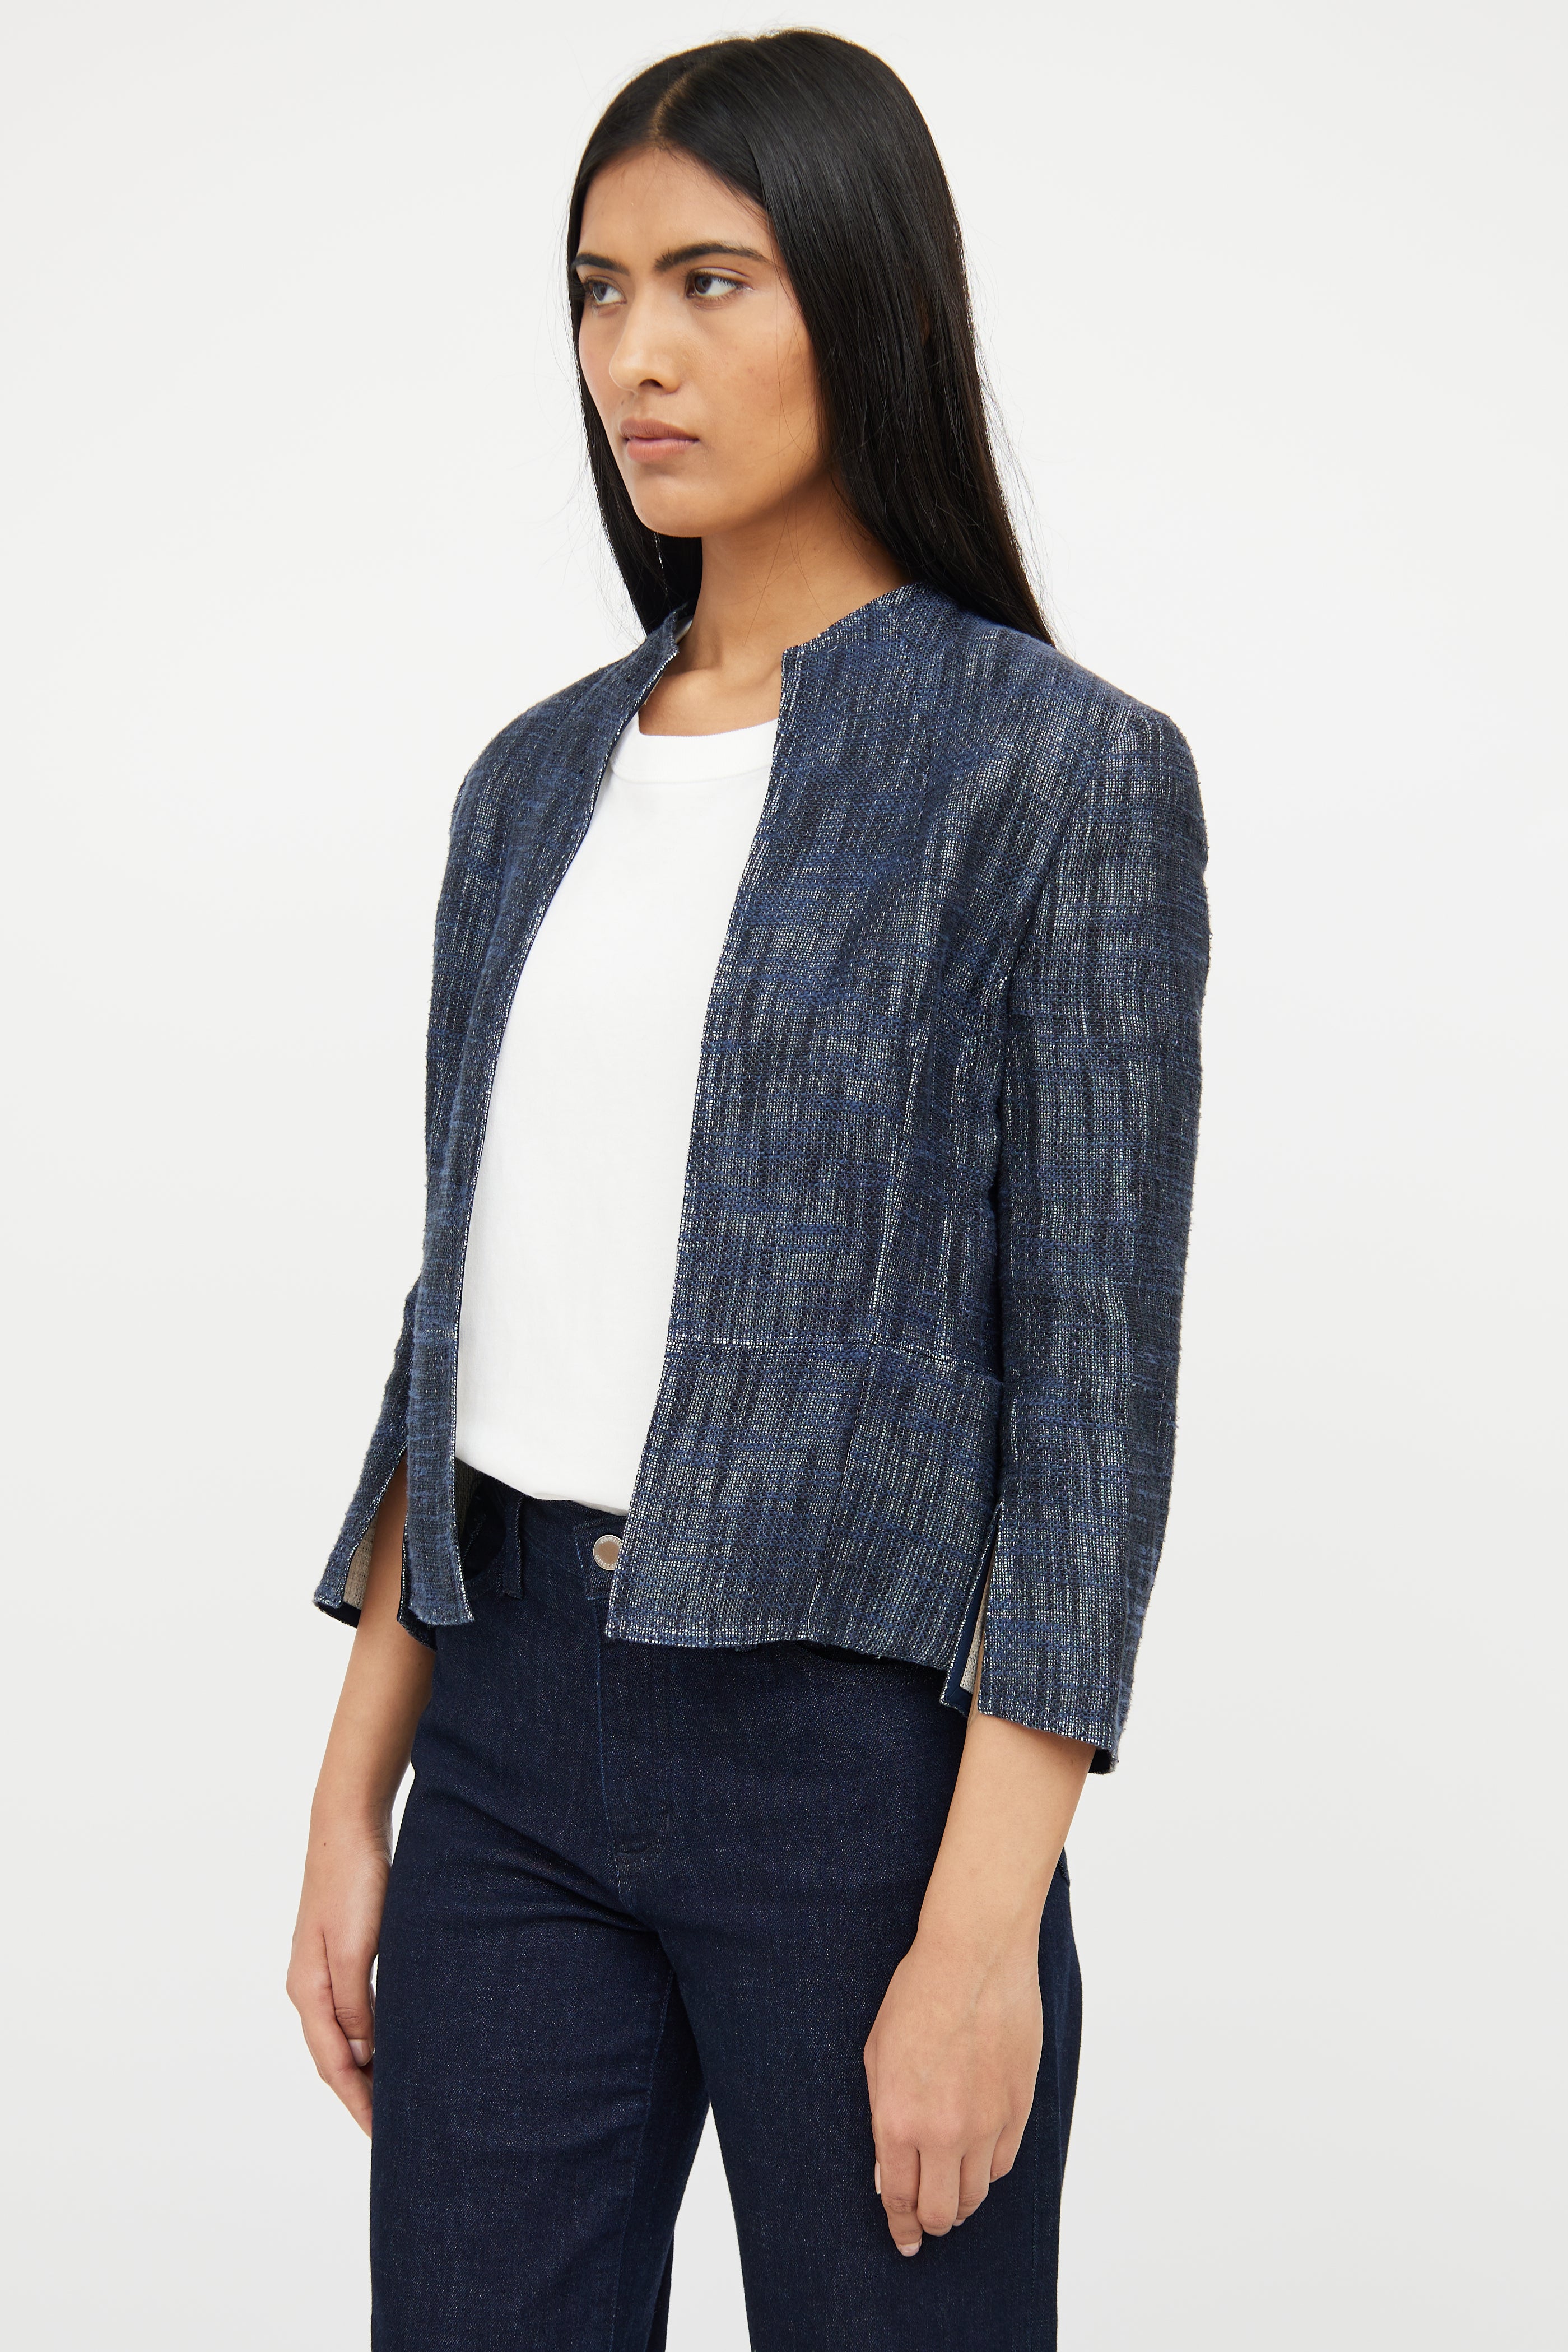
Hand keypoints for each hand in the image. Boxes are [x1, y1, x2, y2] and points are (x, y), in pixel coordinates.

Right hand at [286, 1810, 391, 2136]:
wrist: (348, 1825)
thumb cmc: (355, 1881)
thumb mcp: (357, 1946)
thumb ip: (356, 2004)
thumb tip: (362, 2057)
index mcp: (308, 1990)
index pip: (334, 2064)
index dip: (358, 2103)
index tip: (383, 2137)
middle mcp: (309, 1986)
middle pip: (334, 2057)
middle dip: (359, 2095)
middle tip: (394, 2131)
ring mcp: (323, 1969)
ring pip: (345, 2036)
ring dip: (366, 2068)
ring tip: (395, 2099)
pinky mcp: (341, 1952)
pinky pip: (354, 2011)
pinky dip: (370, 2036)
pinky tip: (391, 2042)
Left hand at [863, 1914, 1043, 2254]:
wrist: (974, 1957)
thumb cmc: (917, 1996)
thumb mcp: (877, 2056)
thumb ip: (882, 2119)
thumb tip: (891, 2172)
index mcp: (897, 2119)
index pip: (900, 2199)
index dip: (901, 2228)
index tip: (905, 2242)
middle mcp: (942, 2132)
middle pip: (941, 2211)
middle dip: (930, 2222)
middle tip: (927, 2221)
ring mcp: (986, 2123)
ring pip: (975, 2194)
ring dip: (961, 2200)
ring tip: (952, 2192)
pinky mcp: (1018, 2108)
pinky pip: (1003, 2163)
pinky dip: (988, 2170)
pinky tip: (977, 2159)